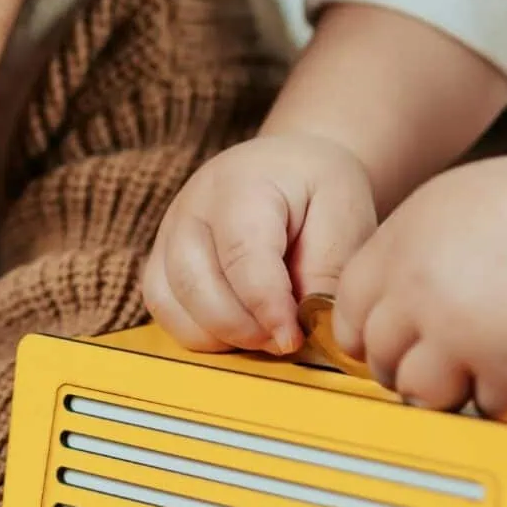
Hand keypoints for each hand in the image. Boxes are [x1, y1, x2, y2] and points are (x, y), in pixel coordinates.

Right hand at [143, 132, 379, 352]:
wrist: (287, 166)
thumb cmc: (319, 189)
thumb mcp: (346, 214)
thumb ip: (328, 269)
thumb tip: (310, 327)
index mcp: (241, 185)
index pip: (241, 255)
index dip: (266, 306)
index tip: (292, 339)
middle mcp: (191, 207)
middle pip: (196, 285)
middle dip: (244, 329)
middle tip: (287, 339)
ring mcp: (168, 232)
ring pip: (171, 303)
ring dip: (219, 334)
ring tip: (265, 332)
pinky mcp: (160, 257)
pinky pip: (163, 309)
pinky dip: (197, 332)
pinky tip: (237, 329)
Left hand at [333, 154, 506, 415]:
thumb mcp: (445, 205)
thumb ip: (403, 252)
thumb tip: (381, 301)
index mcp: (398, 251)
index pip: (348, 314)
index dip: (369, 332)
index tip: (391, 341)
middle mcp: (420, 297)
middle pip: (381, 359)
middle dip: (406, 364)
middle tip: (443, 358)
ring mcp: (464, 339)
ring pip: (422, 394)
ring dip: (447, 388)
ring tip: (480, 367)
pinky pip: (486, 408)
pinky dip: (505, 394)